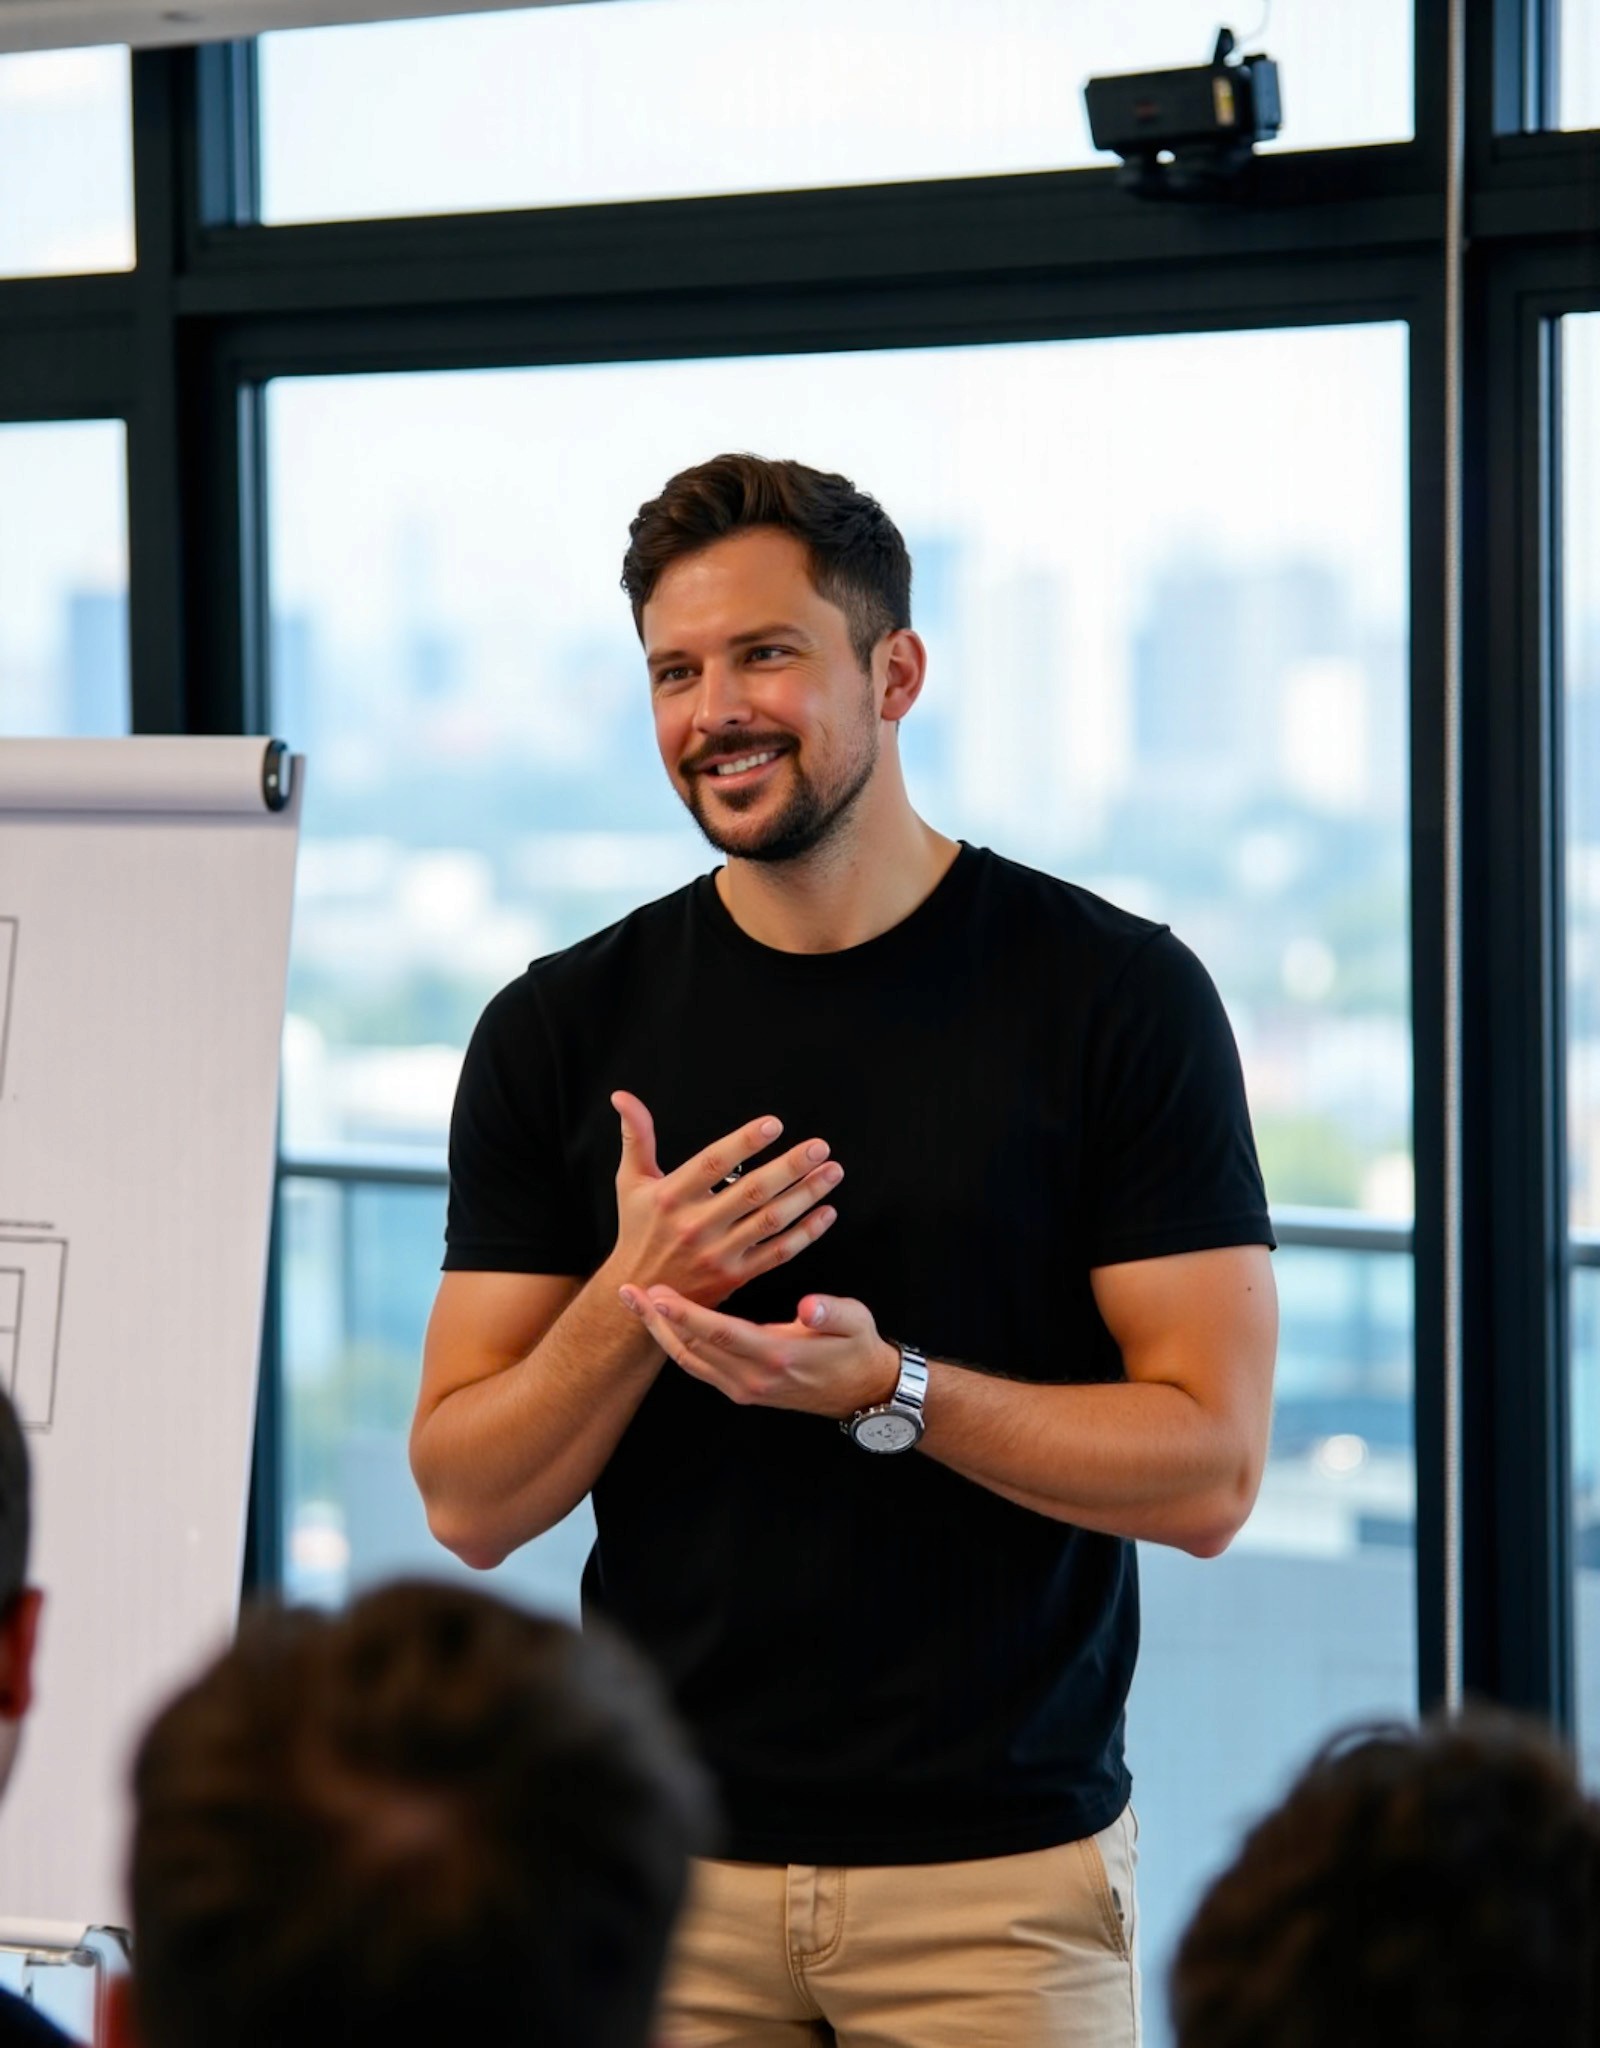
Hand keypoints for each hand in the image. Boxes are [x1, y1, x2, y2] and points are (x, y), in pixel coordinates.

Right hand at [606, 1091, 842, 1309]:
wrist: (643, 1295)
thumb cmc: (638, 1231)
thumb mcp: (630, 1183)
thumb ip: (636, 1137)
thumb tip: (623, 1096)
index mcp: (671, 1197)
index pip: (712, 1164)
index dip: (744, 1142)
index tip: (774, 1125)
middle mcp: (696, 1225)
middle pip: (751, 1192)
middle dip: (790, 1167)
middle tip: (819, 1147)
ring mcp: (719, 1254)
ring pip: (771, 1221)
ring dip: (806, 1195)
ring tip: (832, 1172)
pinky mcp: (736, 1276)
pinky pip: (777, 1254)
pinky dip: (806, 1234)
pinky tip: (827, 1212)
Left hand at [616, 1284, 898, 1418]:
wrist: (864, 1391)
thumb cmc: (857, 1347)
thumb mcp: (855, 1322)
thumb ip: (832, 1311)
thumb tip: (810, 1305)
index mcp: (777, 1356)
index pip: (721, 1334)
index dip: (686, 1314)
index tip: (658, 1293)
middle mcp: (753, 1378)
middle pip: (692, 1349)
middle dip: (657, 1320)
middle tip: (628, 1291)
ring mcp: (744, 1388)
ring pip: (690, 1361)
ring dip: (660, 1333)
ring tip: (635, 1304)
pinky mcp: (742, 1389)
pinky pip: (700, 1367)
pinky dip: (677, 1344)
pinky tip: (663, 1323)